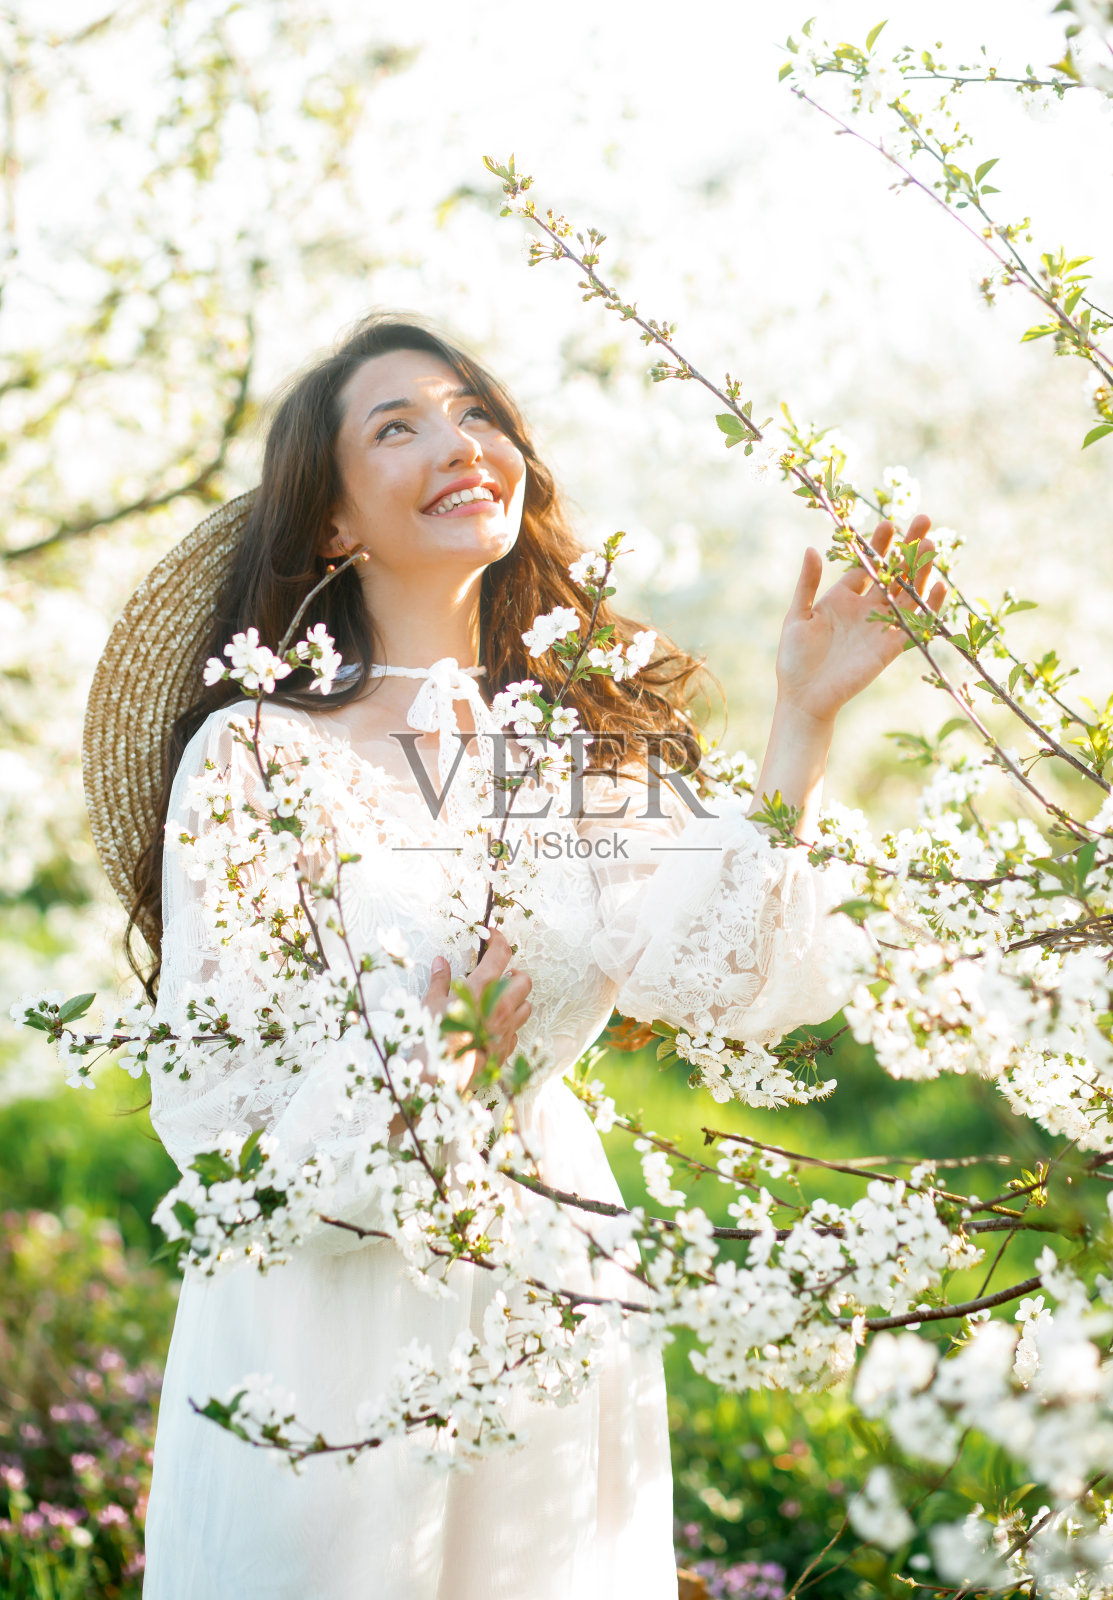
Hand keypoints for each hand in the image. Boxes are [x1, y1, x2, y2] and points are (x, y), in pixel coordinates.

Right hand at [421, 930, 532, 1091]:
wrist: (440, 1080)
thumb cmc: (432, 1038)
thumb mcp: (429, 1004)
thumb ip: (439, 981)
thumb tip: (441, 962)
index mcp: (481, 989)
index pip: (500, 955)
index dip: (499, 940)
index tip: (492, 935)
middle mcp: (500, 1007)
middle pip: (524, 981)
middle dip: (515, 975)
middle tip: (498, 977)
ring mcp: (506, 1029)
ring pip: (526, 1006)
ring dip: (515, 1000)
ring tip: (496, 1002)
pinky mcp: (506, 1049)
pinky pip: (516, 1032)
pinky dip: (508, 1026)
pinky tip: (490, 1028)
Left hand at [775, 514, 947, 726]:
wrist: (803, 697)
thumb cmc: (794, 658)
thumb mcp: (797, 616)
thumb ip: (808, 584)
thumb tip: (811, 549)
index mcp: (842, 598)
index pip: (867, 565)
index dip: (879, 546)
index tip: (890, 524)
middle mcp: (865, 609)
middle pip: (893, 573)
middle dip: (908, 548)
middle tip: (923, 521)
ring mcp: (880, 626)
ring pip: (907, 593)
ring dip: (919, 570)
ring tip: (929, 545)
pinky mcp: (890, 647)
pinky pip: (914, 624)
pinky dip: (928, 606)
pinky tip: (938, 585)